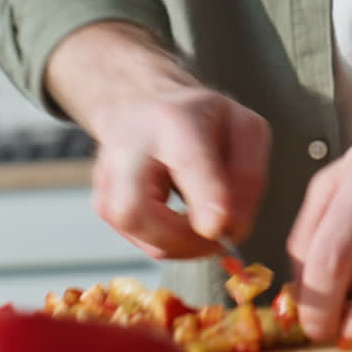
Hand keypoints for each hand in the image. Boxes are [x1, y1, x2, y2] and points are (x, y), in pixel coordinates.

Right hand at [89, 86, 270, 258]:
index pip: (187, 162)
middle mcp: (130, 145)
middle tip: (215, 239)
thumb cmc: (201, 119)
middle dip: (178, 239)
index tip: (218, 229)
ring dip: (176, 246)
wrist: (147, 105)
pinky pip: (134, 239)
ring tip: (203, 232)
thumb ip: (248, 177)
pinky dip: (165, 244)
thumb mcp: (244, 129)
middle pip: (133, 208)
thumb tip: (233, 227)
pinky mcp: (103, 200)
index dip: (204, 198)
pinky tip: (182, 227)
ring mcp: (108, 174)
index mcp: (174, 119)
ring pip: (131, 231)